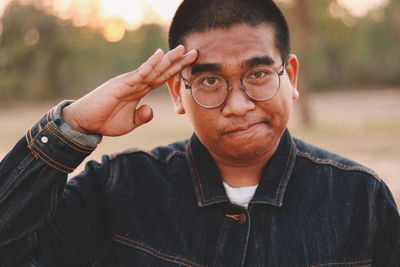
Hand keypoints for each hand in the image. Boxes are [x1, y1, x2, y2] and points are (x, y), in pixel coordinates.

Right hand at [62, 45, 197, 135]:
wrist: (86, 122)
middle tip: (194, 52)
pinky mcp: (122, 84)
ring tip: (182, 50)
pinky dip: (150, 64)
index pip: (161, 78)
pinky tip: (160, 55)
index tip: (190, 65)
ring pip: (153, 69)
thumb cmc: (105, 121)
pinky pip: (139, 73)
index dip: (176, 71)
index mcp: (139, 90)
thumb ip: (142, 116)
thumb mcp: (130, 123)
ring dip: (168, 60)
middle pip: (161, 70)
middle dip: (178, 62)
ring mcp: (129, 82)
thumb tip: (150, 110)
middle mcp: (136, 83)